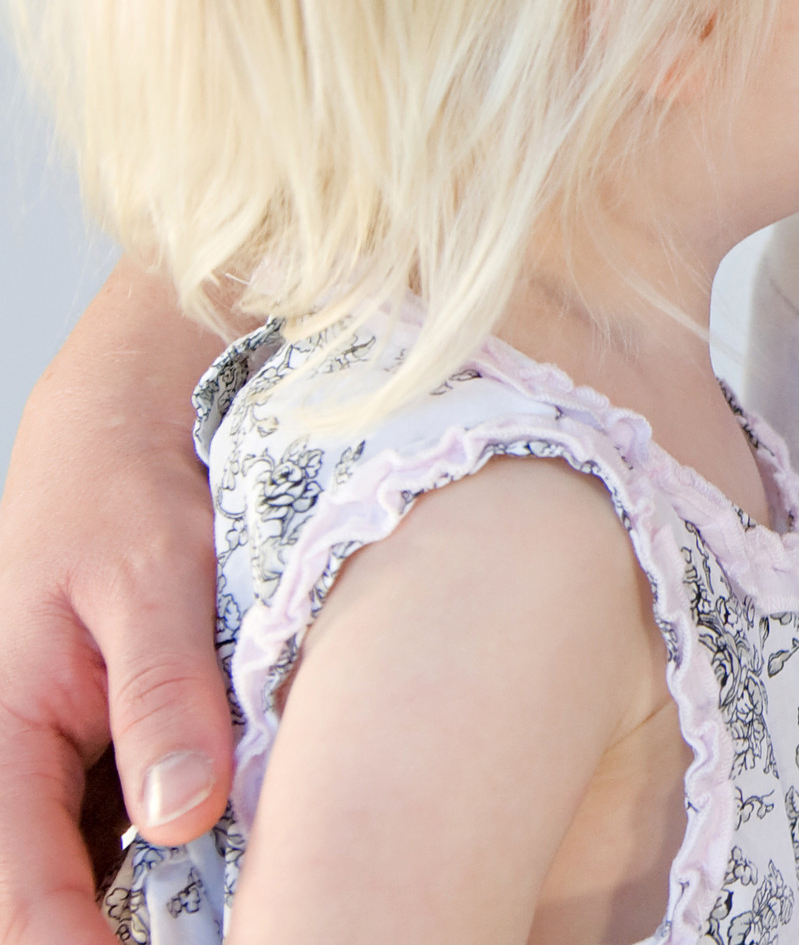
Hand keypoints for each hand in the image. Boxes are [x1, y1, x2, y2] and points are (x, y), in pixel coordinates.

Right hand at [0, 263, 234, 944]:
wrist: (130, 414)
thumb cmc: (127, 483)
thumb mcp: (152, 576)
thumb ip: (163, 696)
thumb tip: (182, 817)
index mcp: (4, 731)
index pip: (20, 892)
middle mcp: (24, 762)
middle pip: (51, 895)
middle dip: (125, 932)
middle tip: (253, 938)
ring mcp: (69, 760)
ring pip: (101, 869)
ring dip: (164, 903)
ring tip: (263, 917)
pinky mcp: (115, 746)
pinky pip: (136, 828)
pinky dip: (187, 858)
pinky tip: (256, 874)